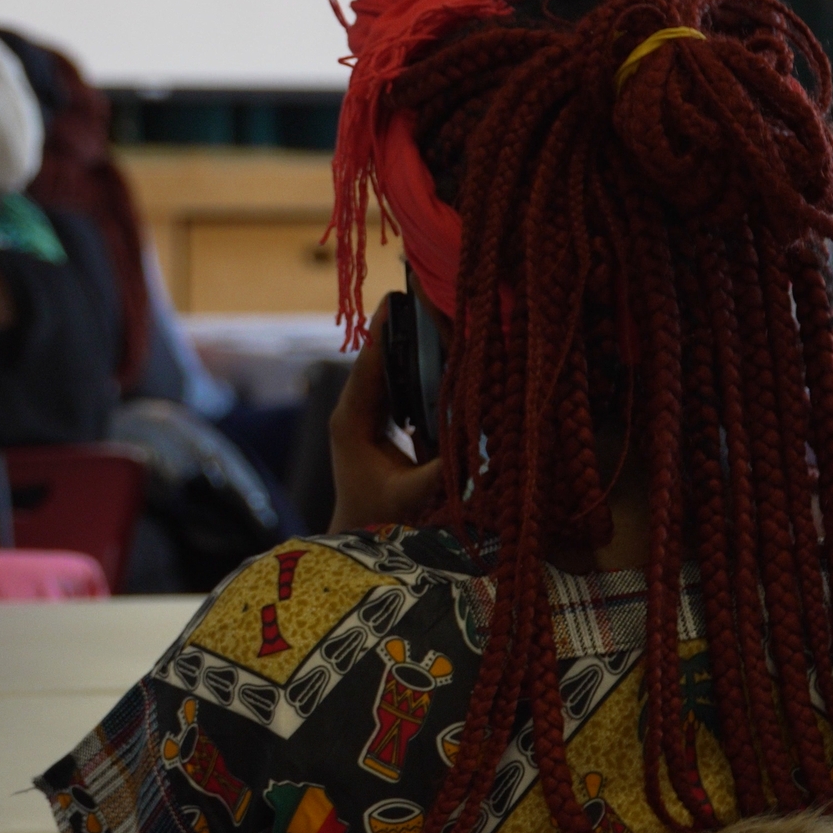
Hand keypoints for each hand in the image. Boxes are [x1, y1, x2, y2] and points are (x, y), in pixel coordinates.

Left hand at [328, 299, 443, 532]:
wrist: (357, 538)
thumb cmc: (378, 520)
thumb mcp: (411, 498)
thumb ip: (441, 473)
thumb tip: (481, 447)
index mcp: (351, 420)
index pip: (369, 364)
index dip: (385, 330)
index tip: (401, 297)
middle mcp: (354, 409)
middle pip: (380, 357)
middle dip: (407, 328)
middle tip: (435, 294)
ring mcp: (366, 413)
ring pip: (391, 368)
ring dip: (416, 344)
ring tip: (444, 312)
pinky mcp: (381, 420)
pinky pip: (401, 384)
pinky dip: (422, 369)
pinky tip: (449, 353)